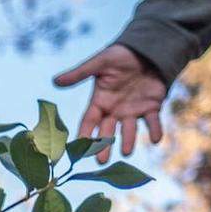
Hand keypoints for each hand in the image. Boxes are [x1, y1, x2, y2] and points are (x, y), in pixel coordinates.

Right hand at [53, 43, 166, 162]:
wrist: (146, 50)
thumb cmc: (119, 56)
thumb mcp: (99, 63)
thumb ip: (79, 73)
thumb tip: (55, 81)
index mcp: (100, 102)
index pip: (89, 121)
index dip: (84, 134)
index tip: (79, 149)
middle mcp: (115, 111)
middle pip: (107, 132)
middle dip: (104, 146)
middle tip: (101, 161)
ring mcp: (133, 111)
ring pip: (129, 130)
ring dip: (128, 141)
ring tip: (127, 152)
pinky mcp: (152, 107)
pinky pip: (153, 122)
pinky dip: (155, 130)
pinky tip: (156, 139)